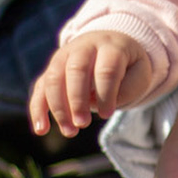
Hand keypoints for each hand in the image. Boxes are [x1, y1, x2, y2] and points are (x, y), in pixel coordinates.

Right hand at [31, 31, 154, 137]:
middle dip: (77, 100)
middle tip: (83, 124)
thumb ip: (127, 88)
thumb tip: (99, 104)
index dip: (105, 94)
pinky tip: (41, 130)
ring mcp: (63, 56)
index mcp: (110, 46)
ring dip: (58, 107)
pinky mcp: (51, 70)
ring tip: (70, 132)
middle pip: (75, 70)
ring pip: (53, 78)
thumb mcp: (139, 74)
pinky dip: (38, 109)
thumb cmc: (127, 66)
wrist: (110, 45)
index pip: (106, 69)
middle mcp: (83, 47)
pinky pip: (40, 88)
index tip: (106, 115)